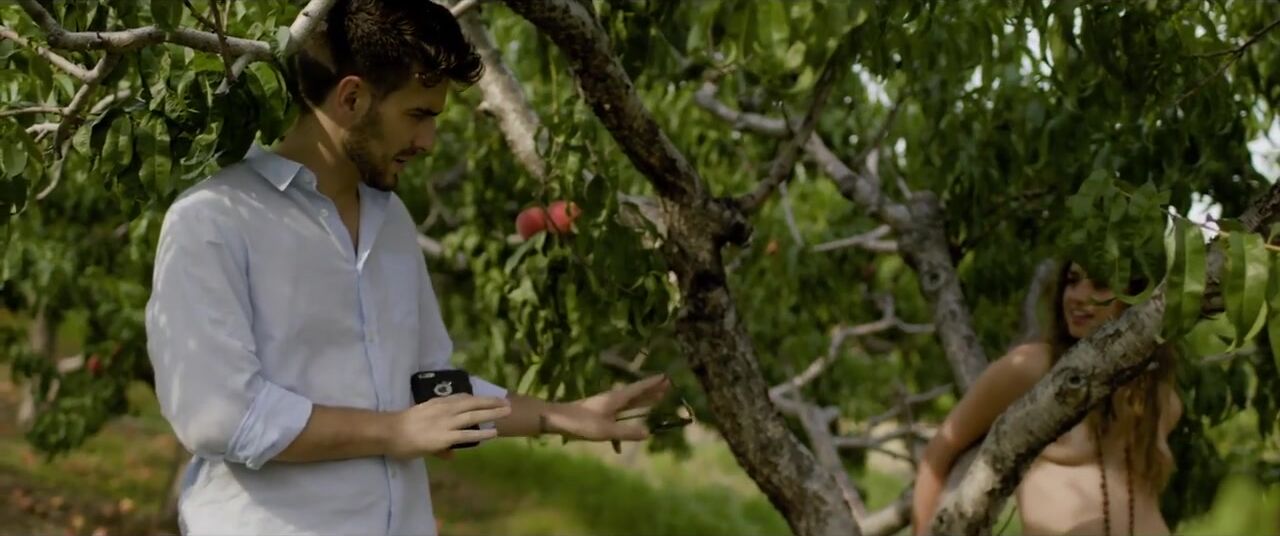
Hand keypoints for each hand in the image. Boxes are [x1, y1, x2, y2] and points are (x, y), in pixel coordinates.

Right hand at [386, 394, 510, 458]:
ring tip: (507, 412)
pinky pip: (468, 433)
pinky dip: (482, 432)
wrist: (389, 432)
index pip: (461, 397)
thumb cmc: (400, 428)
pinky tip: (493, 433)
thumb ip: (438, 436)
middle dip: (490, 402)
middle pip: (472, 403)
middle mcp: (444, 409)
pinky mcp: (445, 437)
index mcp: (437, 403)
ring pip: (474, 415)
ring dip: (492, 412)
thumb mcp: (421, 422)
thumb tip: (452, 454)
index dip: (476, 398)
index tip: (487, 398)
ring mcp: (446, 422)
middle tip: (506, 401)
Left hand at [545, 374, 672, 442]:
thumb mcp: (605, 431)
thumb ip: (626, 433)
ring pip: (629, 403)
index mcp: (616, 399)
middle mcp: (613, 399)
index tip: (666, 376)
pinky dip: (625, 424)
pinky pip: (619, 416)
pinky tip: (623, 442)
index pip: (639, 389)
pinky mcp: (599, 414)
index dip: (653, 383)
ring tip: (656, 399)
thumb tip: (648, 433)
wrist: (556, 420)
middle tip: (667, 385)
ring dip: (642, 402)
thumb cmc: (580, 423)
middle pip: (637, 394)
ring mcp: (605, 406)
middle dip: (652, 390)